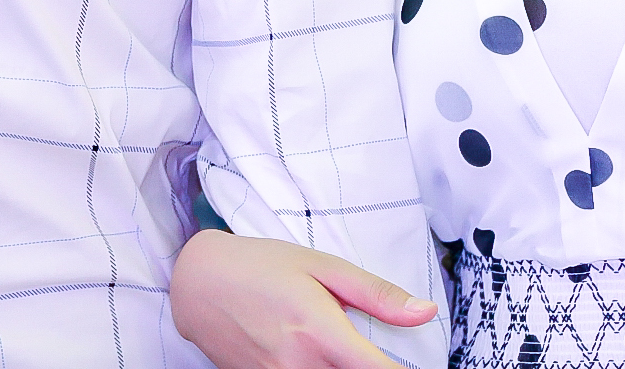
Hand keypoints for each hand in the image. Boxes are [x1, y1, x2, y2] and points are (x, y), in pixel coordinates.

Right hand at [170, 229, 438, 368]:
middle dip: (366, 365)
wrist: (199, 284)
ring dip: (339, 367)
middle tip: (359, 345)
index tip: (410, 364)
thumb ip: (376, 294)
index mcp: (320, 331)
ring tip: (329, 344)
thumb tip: (425, 313)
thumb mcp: (322, 266)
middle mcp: (299, 365)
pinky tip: (310, 354)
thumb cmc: (262, 266)